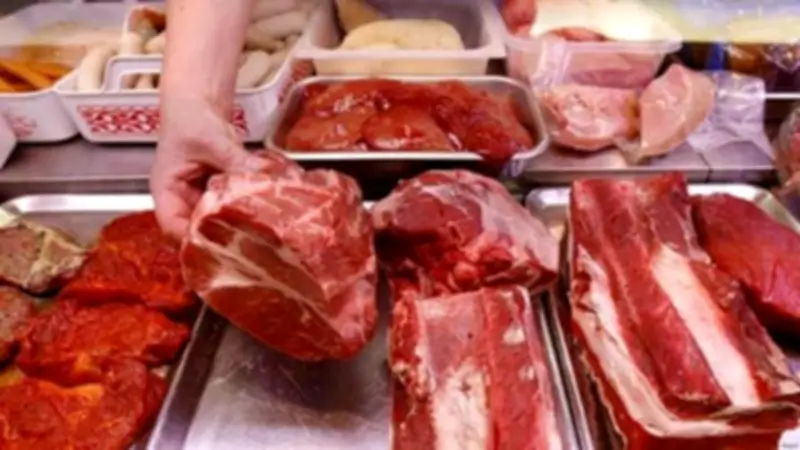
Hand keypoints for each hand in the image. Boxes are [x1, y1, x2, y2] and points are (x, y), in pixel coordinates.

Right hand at [150, 97, 262, 239]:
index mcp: (167, 190)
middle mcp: (182, 200)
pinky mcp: (220, 192)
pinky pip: (232, 207)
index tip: (216, 245)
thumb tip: (259, 177)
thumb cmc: (190, 117)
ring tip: (258, 229)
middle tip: (246, 241)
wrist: (201, 101)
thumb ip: (234, 160)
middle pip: (196, 230)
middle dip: (219, 236)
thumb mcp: (211, 140)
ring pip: (217, 221)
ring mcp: (202, 197)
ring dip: (235, 223)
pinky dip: (245, 208)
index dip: (191, 239)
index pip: (172, 226)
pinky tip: (262, 211)